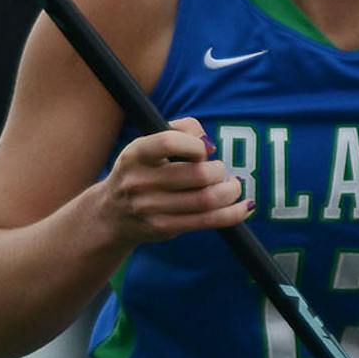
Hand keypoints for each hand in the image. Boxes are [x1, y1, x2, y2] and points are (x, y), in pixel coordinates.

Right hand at [97, 116, 250, 242]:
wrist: (112, 214)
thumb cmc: (141, 171)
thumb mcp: (149, 144)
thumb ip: (181, 130)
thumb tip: (208, 142)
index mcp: (136, 154)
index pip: (168, 142)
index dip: (195, 144)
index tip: (203, 150)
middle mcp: (140, 181)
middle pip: (197, 175)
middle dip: (219, 171)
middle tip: (219, 171)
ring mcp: (151, 208)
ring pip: (206, 200)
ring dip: (230, 191)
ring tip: (233, 186)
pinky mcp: (165, 228)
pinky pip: (208, 221)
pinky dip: (233, 214)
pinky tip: (245, 207)